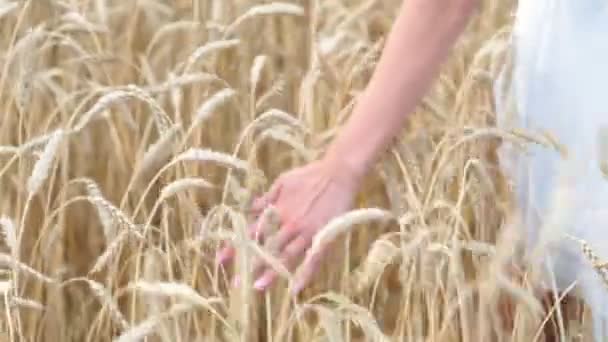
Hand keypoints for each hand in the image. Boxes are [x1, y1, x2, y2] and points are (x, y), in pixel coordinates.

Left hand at [215, 158, 360, 294]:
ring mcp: (306, 231)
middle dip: (249, 264)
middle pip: (266, 247)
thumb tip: (248, 208)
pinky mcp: (323, 236)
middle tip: (236, 283)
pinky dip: (305, 275)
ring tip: (258, 287)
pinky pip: (313, 259)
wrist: (338, 174)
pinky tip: (295, 289)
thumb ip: (266, 198)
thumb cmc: (309, 176)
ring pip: (286, 255)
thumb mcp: (282, 182)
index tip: (221, 259)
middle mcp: (288, 222)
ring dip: (272, 272)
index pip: (251, 231)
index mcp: (277, 210)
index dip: (236, 245)